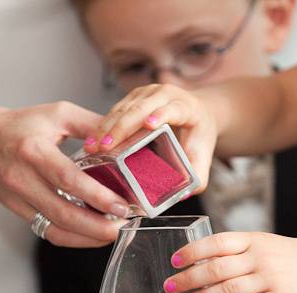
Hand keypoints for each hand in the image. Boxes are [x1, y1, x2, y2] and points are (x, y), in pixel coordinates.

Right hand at [0, 100, 130, 246]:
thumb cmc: (20, 125)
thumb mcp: (58, 114)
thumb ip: (92, 125)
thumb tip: (124, 139)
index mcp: (34, 151)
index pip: (69, 180)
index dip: (98, 196)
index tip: (122, 205)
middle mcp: (23, 178)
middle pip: (64, 213)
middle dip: (98, 226)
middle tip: (123, 226)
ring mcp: (18, 199)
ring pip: (56, 229)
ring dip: (88, 237)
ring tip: (112, 232)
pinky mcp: (18, 211)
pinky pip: (48, 232)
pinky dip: (73, 238)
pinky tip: (92, 235)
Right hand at [83, 84, 216, 194]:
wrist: (198, 111)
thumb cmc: (198, 134)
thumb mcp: (204, 155)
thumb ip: (198, 177)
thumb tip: (183, 195)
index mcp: (186, 107)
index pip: (172, 109)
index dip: (161, 115)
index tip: (149, 125)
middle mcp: (165, 95)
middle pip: (140, 109)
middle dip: (120, 128)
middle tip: (104, 146)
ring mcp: (147, 94)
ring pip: (124, 108)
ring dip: (106, 127)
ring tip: (93, 146)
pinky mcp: (134, 97)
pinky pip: (116, 110)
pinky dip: (104, 125)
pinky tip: (93, 140)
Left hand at [162, 232, 296, 292]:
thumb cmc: (296, 259)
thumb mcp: (268, 244)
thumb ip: (240, 251)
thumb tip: (203, 261)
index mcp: (255, 239)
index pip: (216, 243)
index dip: (192, 252)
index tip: (174, 261)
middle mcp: (260, 257)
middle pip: (216, 268)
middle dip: (188, 278)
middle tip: (169, 287)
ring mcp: (271, 279)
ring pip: (227, 290)